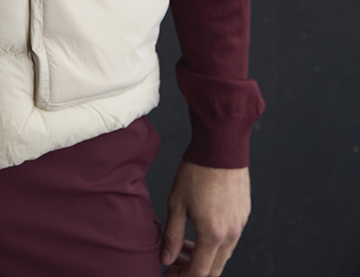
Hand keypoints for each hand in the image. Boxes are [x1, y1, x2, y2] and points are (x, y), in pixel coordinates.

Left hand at [160, 162, 250, 276]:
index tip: (169, 272)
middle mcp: (231, 234)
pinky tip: (200, 228)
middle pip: (214, 269)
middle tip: (175, 262)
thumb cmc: (197, 171)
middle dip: (193, 271)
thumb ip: (172, 235)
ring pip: (223, 255)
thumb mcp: (176, 202)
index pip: (199, 272)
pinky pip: (230, 238)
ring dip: (204, 256)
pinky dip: (215, 242)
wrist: (221, 146)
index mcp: (213, 234)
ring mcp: (240, 224)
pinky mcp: (243, 214)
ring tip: (184, 244)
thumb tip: (167, 259)